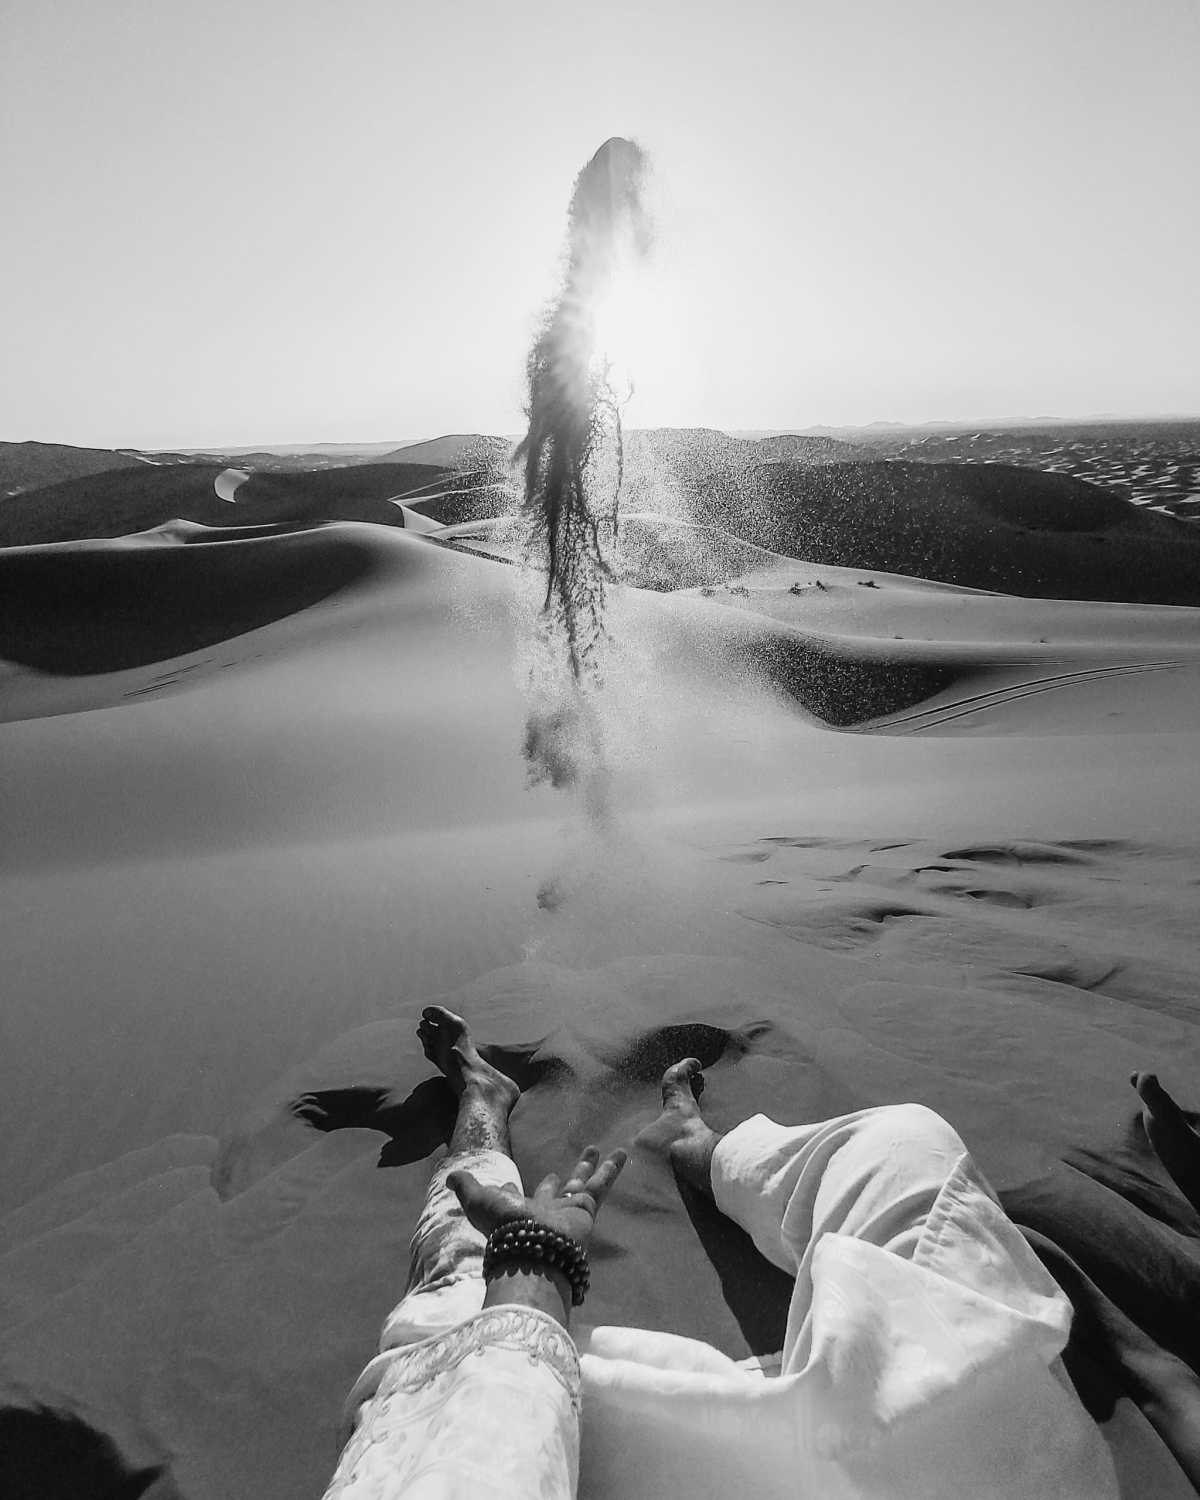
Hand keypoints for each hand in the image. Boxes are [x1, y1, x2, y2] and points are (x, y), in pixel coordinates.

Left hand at [448, 1144, 627, 1247]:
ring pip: (580, 1183)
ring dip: (588, 1166)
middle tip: (554, 1171)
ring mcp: (566, 1210)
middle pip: (551, 1192)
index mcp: (516, 1212)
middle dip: (554, 1181)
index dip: (510, 1188)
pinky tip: (622, 1152)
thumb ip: (467, 1187)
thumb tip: (449, 1175)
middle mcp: (542, 1211)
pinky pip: (601, 1184)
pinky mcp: (585, 1209)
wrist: (533, 1250)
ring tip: (595, 1147)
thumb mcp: (479, 1201)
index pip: (514, 1197)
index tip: (508, 1181)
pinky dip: (611, 1169)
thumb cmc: (504, 1226)